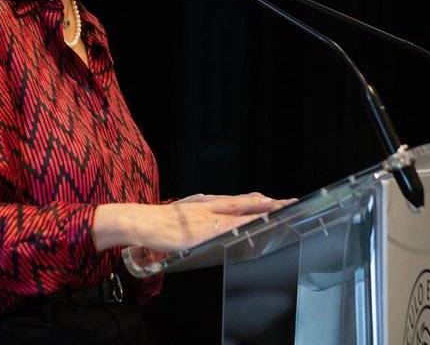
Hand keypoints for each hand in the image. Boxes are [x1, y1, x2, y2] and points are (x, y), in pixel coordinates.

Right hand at [92, 192, 289, 252]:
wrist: (139, 221)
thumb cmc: (157, 222)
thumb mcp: (182, 216)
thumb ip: (197, 215)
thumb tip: (206, 208)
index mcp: (205, 204)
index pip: (238, 201)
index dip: (258, 200)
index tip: (276, 200)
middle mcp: (209, 206)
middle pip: (245, 201)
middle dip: (268, 202)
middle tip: (289, 201)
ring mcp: (207, 217)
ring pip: (240, 210)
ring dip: (261, 209)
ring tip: (281, 207)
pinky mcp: (202, 229)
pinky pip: (227, 226)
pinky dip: (244, 223)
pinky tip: (255, 224)